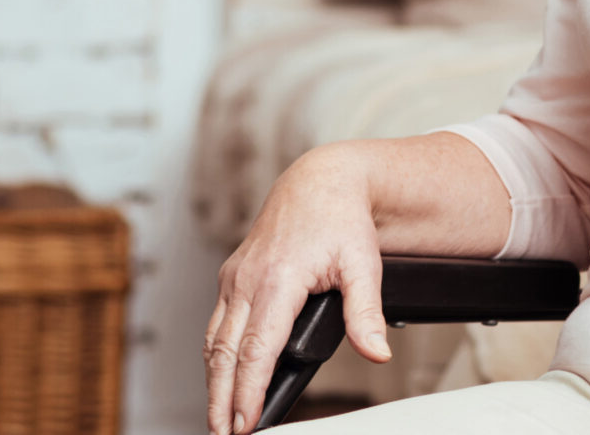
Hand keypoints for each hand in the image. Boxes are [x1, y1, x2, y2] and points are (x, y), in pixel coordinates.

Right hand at [205, 146, 389, 434]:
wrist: (321, 180)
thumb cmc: (342, 219)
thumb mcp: (364, 264)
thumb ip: (366, 313)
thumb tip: (377, 352)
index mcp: (279, 280)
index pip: (257, 350)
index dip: (249, 391)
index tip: (247, 423)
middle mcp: (248, 279)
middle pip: (225, 353)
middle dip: (221, 399)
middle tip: (223, 433)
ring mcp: (235, 276)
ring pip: (214, 340)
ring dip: (212, 382)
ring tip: (218, 417)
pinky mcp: (232, 275)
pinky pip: (217, 322)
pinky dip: (214, 355)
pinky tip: (219, 377)